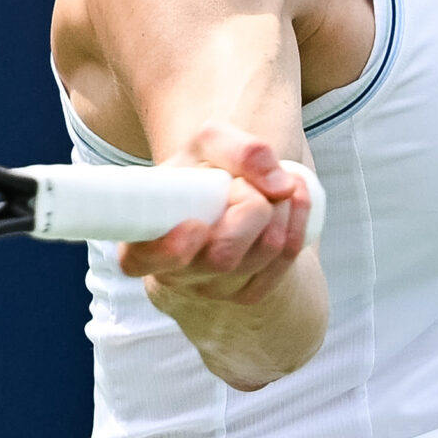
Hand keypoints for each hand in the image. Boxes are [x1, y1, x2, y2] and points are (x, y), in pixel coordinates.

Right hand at [118, 122, 313, 310]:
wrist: (224, 193)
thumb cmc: (203, 171)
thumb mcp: (209, 144)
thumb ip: (238, 150)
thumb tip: (279, 186)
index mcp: (143, 239)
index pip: (140, 260)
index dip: (169, 249)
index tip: (196, 226)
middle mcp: (174, 274)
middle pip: (223, 257)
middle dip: (250, 209)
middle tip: (245, 183)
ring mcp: (212, 290)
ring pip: (263, 255)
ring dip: (280, 209)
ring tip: (269, 185)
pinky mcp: (249, 293)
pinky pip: (286, 262)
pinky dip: (297, 222)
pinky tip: (291, 201)